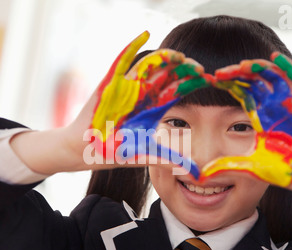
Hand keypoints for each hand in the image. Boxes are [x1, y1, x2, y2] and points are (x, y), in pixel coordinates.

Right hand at [87, 31, 212, 172]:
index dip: (193, 83)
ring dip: (165, 57)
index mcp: (153, 108)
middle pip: (167, 73)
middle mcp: (143, 94)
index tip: (209, 80)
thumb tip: (192, 172)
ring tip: (179, 56)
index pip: (177, 89)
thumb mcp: (143, 155)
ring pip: (149, 65)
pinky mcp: (109, 84)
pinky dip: (132, 46)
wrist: (82, 151)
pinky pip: (121, 61)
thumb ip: (166, 160)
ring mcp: (127, 87)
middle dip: (184, 68)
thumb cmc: (111, 153)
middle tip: (198, 69)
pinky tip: (144, 35)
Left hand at [201, 52, 291, 186]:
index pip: (241, 91)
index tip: (210, 80)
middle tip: (218, 74)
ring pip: (271, 74)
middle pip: (251, 79)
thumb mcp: (249, 167)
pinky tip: (275, 58)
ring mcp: (289, 101)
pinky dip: (287, 66)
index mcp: (259, 114)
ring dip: (256, 67)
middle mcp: (272, 103)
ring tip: (240, 66)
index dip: (227, 83)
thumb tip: (202, 176)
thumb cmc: (284, 170)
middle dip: (235, 73)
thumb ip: (227, 167)